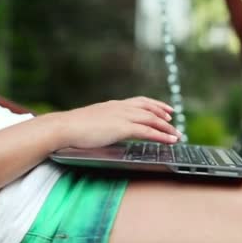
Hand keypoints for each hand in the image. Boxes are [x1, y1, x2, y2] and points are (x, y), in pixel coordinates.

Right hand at [54, 97, 180, 148]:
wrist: (65, 127)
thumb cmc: (74, 127)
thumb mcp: (94, 121)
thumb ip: (104, 122)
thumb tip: (108, 128)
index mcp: (114, 105)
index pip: (140, 101)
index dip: (156, 105)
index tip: (166, 109)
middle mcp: (121, 107)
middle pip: (149, 108)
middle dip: (164, 116)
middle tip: (174, 123)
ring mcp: (122, 116)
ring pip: (151, 119)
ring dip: (166, 128)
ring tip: (176, 136)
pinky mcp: (122, 128)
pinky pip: (147, 131)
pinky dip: (161, 135)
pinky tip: (169, 140)